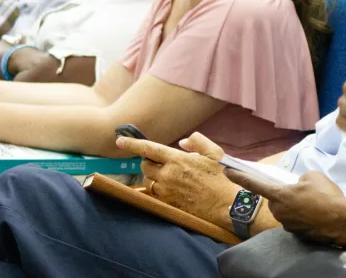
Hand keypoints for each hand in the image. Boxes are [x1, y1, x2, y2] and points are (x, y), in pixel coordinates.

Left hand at [116, 132, 238, 228]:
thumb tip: (183, 142)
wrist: (226, 204)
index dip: (132, 144)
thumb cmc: (222, 177)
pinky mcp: (168, 203)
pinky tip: (172, 188)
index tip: (119, 140)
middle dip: (149, 162)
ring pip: (148, 181)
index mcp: (178, 160)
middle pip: (145, 166)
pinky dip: (159, 189)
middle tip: (161, 162)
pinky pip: (155, 194)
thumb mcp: (215, 153)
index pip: (149, 149)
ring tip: (170, 177)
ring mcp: (166, 191)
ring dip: (154, 177)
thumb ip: (198, 142)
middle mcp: (168, 175)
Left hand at [224, 170, 345, 243]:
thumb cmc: (326, 195)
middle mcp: (278, 212)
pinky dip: (303, 216)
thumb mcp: (312, 176)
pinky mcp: (296, 235)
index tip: (227, 171)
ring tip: (315, 203)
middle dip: (285, 195)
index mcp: (279, 194)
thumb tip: (298, 187)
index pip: (255, 184)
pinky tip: (317, 214)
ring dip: (295, 206)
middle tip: (304, 192)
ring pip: (286, 210)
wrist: (342, 221)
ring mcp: (287, 225)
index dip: (239, 177)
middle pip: (275, 199)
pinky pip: (296, 220)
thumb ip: (299, 180)